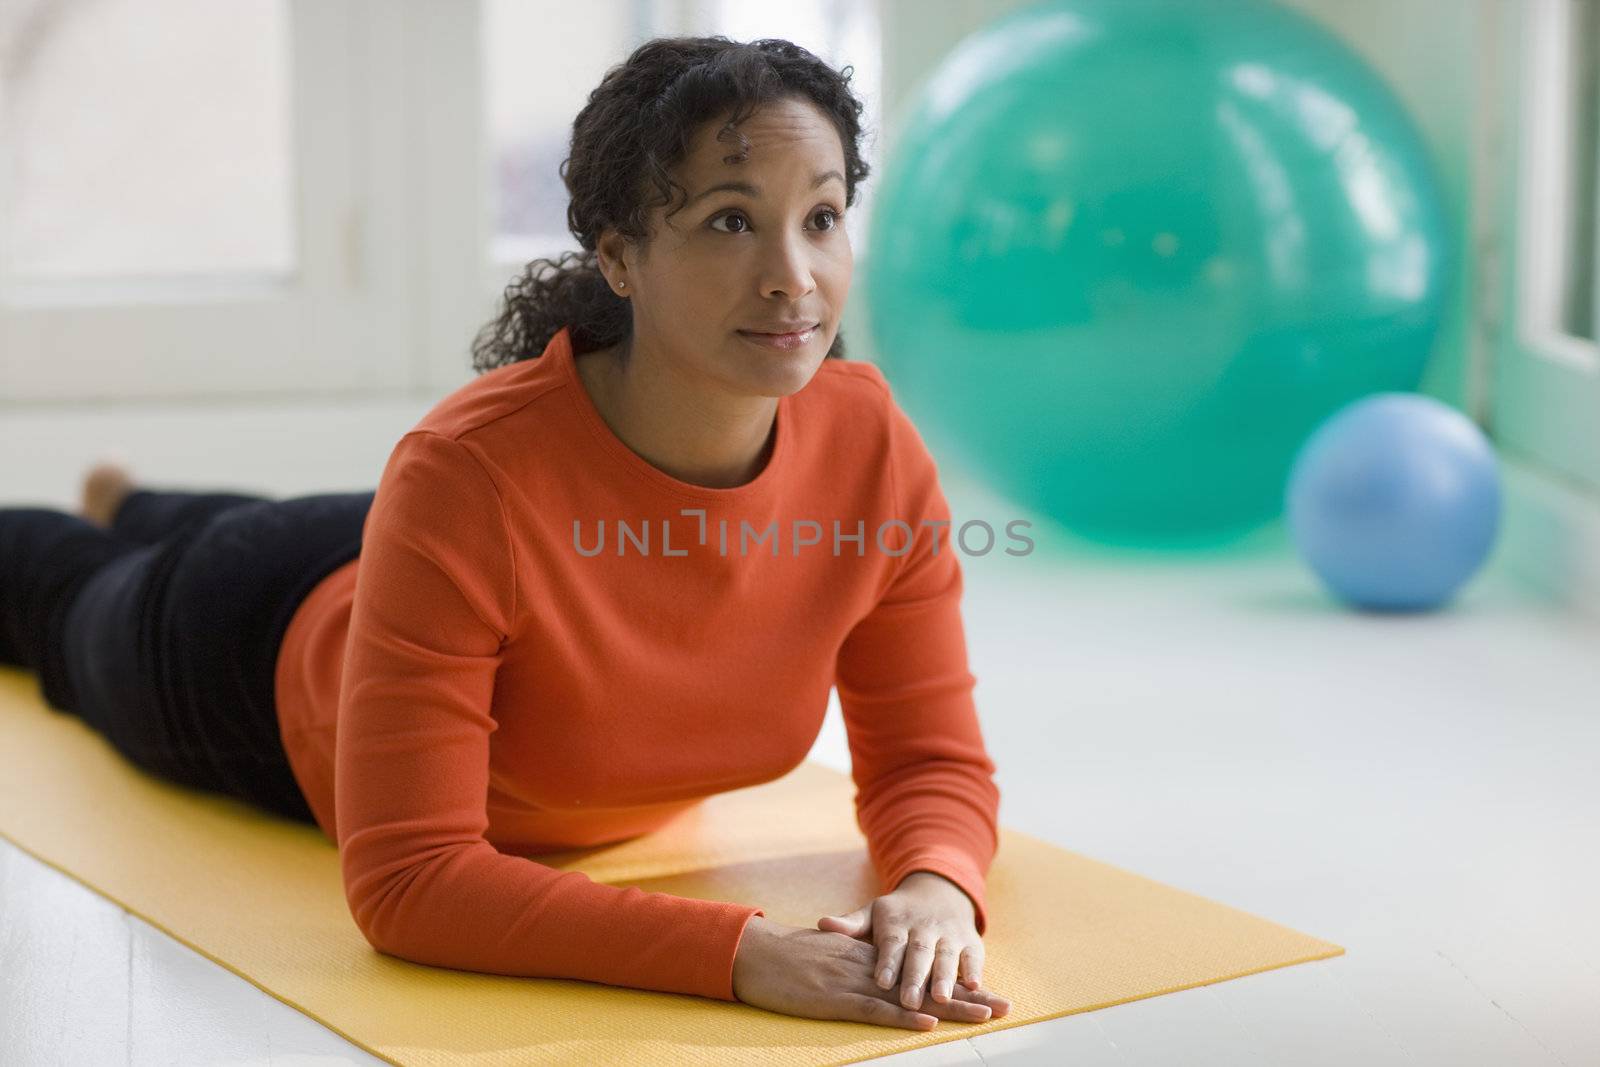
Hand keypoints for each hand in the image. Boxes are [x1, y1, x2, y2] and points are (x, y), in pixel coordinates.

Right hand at [731, 915, 1009, 1030]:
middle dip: (967, 995)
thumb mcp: (827, 956)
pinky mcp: (837, 998)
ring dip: (950, 1007)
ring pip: (912, 997)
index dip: (955, 981)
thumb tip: (874, 973)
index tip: (986, 990)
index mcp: (870, 956)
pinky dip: (904, 1017)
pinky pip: (877, 1010)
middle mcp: (871, 967)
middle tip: (1003, 1005)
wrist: (755, 952)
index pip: (922, 970)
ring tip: (985, 1015)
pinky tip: (929, 1023)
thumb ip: (853, 962)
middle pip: (928, 983)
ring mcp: (855, 982)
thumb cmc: (784, 959)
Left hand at [817, 871, 1003, 1013]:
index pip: (891, 943)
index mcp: (897, 922)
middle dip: (915, 976)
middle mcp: (924, 928)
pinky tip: (974, 986)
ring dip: (945, 977)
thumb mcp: (874, 912)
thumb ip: (851, 924)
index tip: (881, 980)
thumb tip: (822, 924)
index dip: (888, 962)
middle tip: (908, 1000)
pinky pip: (974, 956)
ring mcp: (949, 935)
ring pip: (947, 956)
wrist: (939, 891)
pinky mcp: (970, 942)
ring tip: (941, 997)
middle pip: (920, 952)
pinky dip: (975, 971)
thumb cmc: (898, 912)